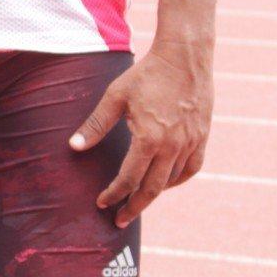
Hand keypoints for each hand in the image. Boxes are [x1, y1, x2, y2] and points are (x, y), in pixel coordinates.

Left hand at [68, 44, 212, 227]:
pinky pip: (192, 168)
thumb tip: (74, 147)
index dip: (113, 194)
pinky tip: (166, 183)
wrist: (185, 56)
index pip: (128, 179)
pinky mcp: (202, 136)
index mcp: (149, 139)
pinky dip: (178, 180)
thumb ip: (95, 125)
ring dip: (154, 194)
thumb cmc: (147, 74)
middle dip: (133, 207)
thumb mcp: (116, 97)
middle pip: (151, 189)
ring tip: (138, 200)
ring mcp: (190, 143)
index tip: (102, 203)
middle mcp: (172, 146)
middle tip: (119, 220)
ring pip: (172, 181)